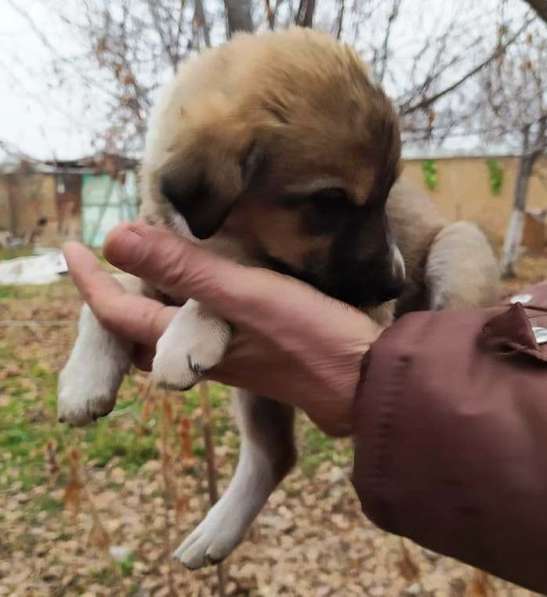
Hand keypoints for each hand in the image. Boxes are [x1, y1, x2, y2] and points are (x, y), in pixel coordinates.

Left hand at [63, 223, 382, 435]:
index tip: (71, 247)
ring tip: (145, 263)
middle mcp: (201, 354)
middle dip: (112, 300)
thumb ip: (183, 268)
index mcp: (187, 344)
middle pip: (137, 332)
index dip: (90, 283)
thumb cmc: (309, 337)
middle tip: (101, 263)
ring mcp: (227, 353)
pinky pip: (201, 326)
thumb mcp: (244, 294)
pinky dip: (186, 301)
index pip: (118, 317)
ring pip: (168, 329)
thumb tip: (114, 239)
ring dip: (149, 298)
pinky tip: (203, 281)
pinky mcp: (254, 346)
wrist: (364, 379)